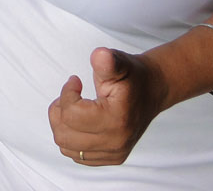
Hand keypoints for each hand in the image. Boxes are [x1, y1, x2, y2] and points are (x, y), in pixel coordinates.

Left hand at [47, 47, 165, 165]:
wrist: (152, 90)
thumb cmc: (132, 75)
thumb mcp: (119, 63)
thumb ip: (107, 61)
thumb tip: (99, 55)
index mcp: (117, 120)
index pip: (71, 114)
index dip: (67, 93)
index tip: (75, 81)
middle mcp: (116, 143)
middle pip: (64, 134)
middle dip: (60, 110)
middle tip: (71, 95)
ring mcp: (114, 154)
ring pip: (66, 146)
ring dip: (62, 125)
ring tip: (74, 107)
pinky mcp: (112, 158)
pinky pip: (76, 155)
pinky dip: (71, 137)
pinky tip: (81, 121)